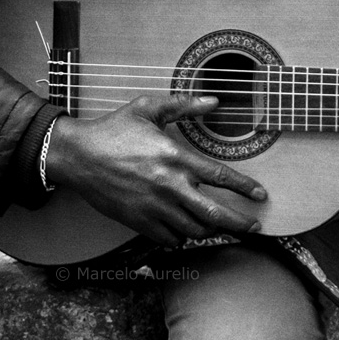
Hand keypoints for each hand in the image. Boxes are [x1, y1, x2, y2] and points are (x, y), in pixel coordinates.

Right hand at [44, 94, 266, 246]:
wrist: (78, 155)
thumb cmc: (114, 130)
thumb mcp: (149, 109)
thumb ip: (184, 105)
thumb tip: (214, 100)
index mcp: (176, 157)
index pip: (221, 177)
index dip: (245, 188)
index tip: (260, 195)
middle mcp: (170, 186)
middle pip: (215, 214)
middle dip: (239, 224)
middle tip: (254, 227)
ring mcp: (154, 207)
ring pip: (194, 230)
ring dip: (211, 231)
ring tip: (221, 227)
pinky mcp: (139, 222)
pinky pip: (170, 239)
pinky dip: (183, 238)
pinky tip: (187, 231)